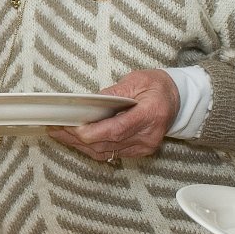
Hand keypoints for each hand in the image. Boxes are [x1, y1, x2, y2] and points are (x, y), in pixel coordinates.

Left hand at [45, 68, 176, 162]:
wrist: (179, 100)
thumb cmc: (158, 86)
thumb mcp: (137, 80)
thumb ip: (114, 92)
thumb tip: (90, 102)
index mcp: (150, 114)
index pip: (116, 130)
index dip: (92, 132)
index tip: (71, 127)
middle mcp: (147, 135)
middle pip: (107, 143)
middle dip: (77, 138)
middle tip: (55, 127)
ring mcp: (144, 146)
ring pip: (106, 152)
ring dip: (80, 145)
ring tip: (60, 133)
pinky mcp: (139, 151)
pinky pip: (111, 153)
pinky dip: (92, 147)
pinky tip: (76, 140)